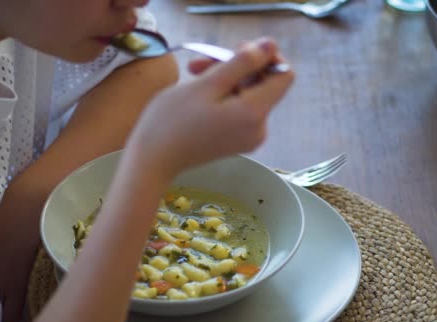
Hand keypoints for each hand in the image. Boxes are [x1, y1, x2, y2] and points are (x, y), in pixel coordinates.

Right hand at [125, 37, 293, 175]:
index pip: (284, 75)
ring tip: (193, 74)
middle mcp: (259, 128)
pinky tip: (198, 92)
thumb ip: (242, 63)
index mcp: (255, 113)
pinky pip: (239, 108)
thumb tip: (271, 45)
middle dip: (235, 66)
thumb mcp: (207, 84)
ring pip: (247, 93)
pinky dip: (222, 95)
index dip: (265, 57)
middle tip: (199, 63)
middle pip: (262, 83)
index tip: (235, 51)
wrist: (152, 161)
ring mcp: (248, 136)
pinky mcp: (236, 140)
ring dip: (223, 78)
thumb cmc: (172, 121)